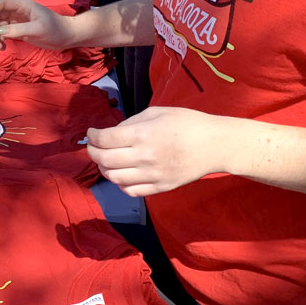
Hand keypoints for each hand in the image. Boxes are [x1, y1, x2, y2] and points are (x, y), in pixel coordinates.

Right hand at [0, 0, 75, 50]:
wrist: (66, 37)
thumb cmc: (55, 29)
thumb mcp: (36, 30)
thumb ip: (17, 30)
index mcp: (23, 5)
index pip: (1, 3)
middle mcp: (18, 11)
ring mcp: (18, 20)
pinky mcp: (19, 29)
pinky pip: (4, 32)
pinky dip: (0, 39)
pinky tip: (3, 47)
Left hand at [86, 106, 224, 196]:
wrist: (215, 145)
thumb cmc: (186, 123)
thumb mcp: (155, 113)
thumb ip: (130, 123)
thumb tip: (112, 133)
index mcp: (142, 135)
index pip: (104, 139)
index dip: (92, 136)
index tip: (91, 133)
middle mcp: (144, 157)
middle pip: (104, 160)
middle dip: (93, 152)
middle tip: (93, 146)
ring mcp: (152, 175)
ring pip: (114, 178)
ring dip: (104, 168)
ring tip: (107, 160)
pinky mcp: (160, 187)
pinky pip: (131, 191)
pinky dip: (121, 183)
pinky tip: (123, 174)